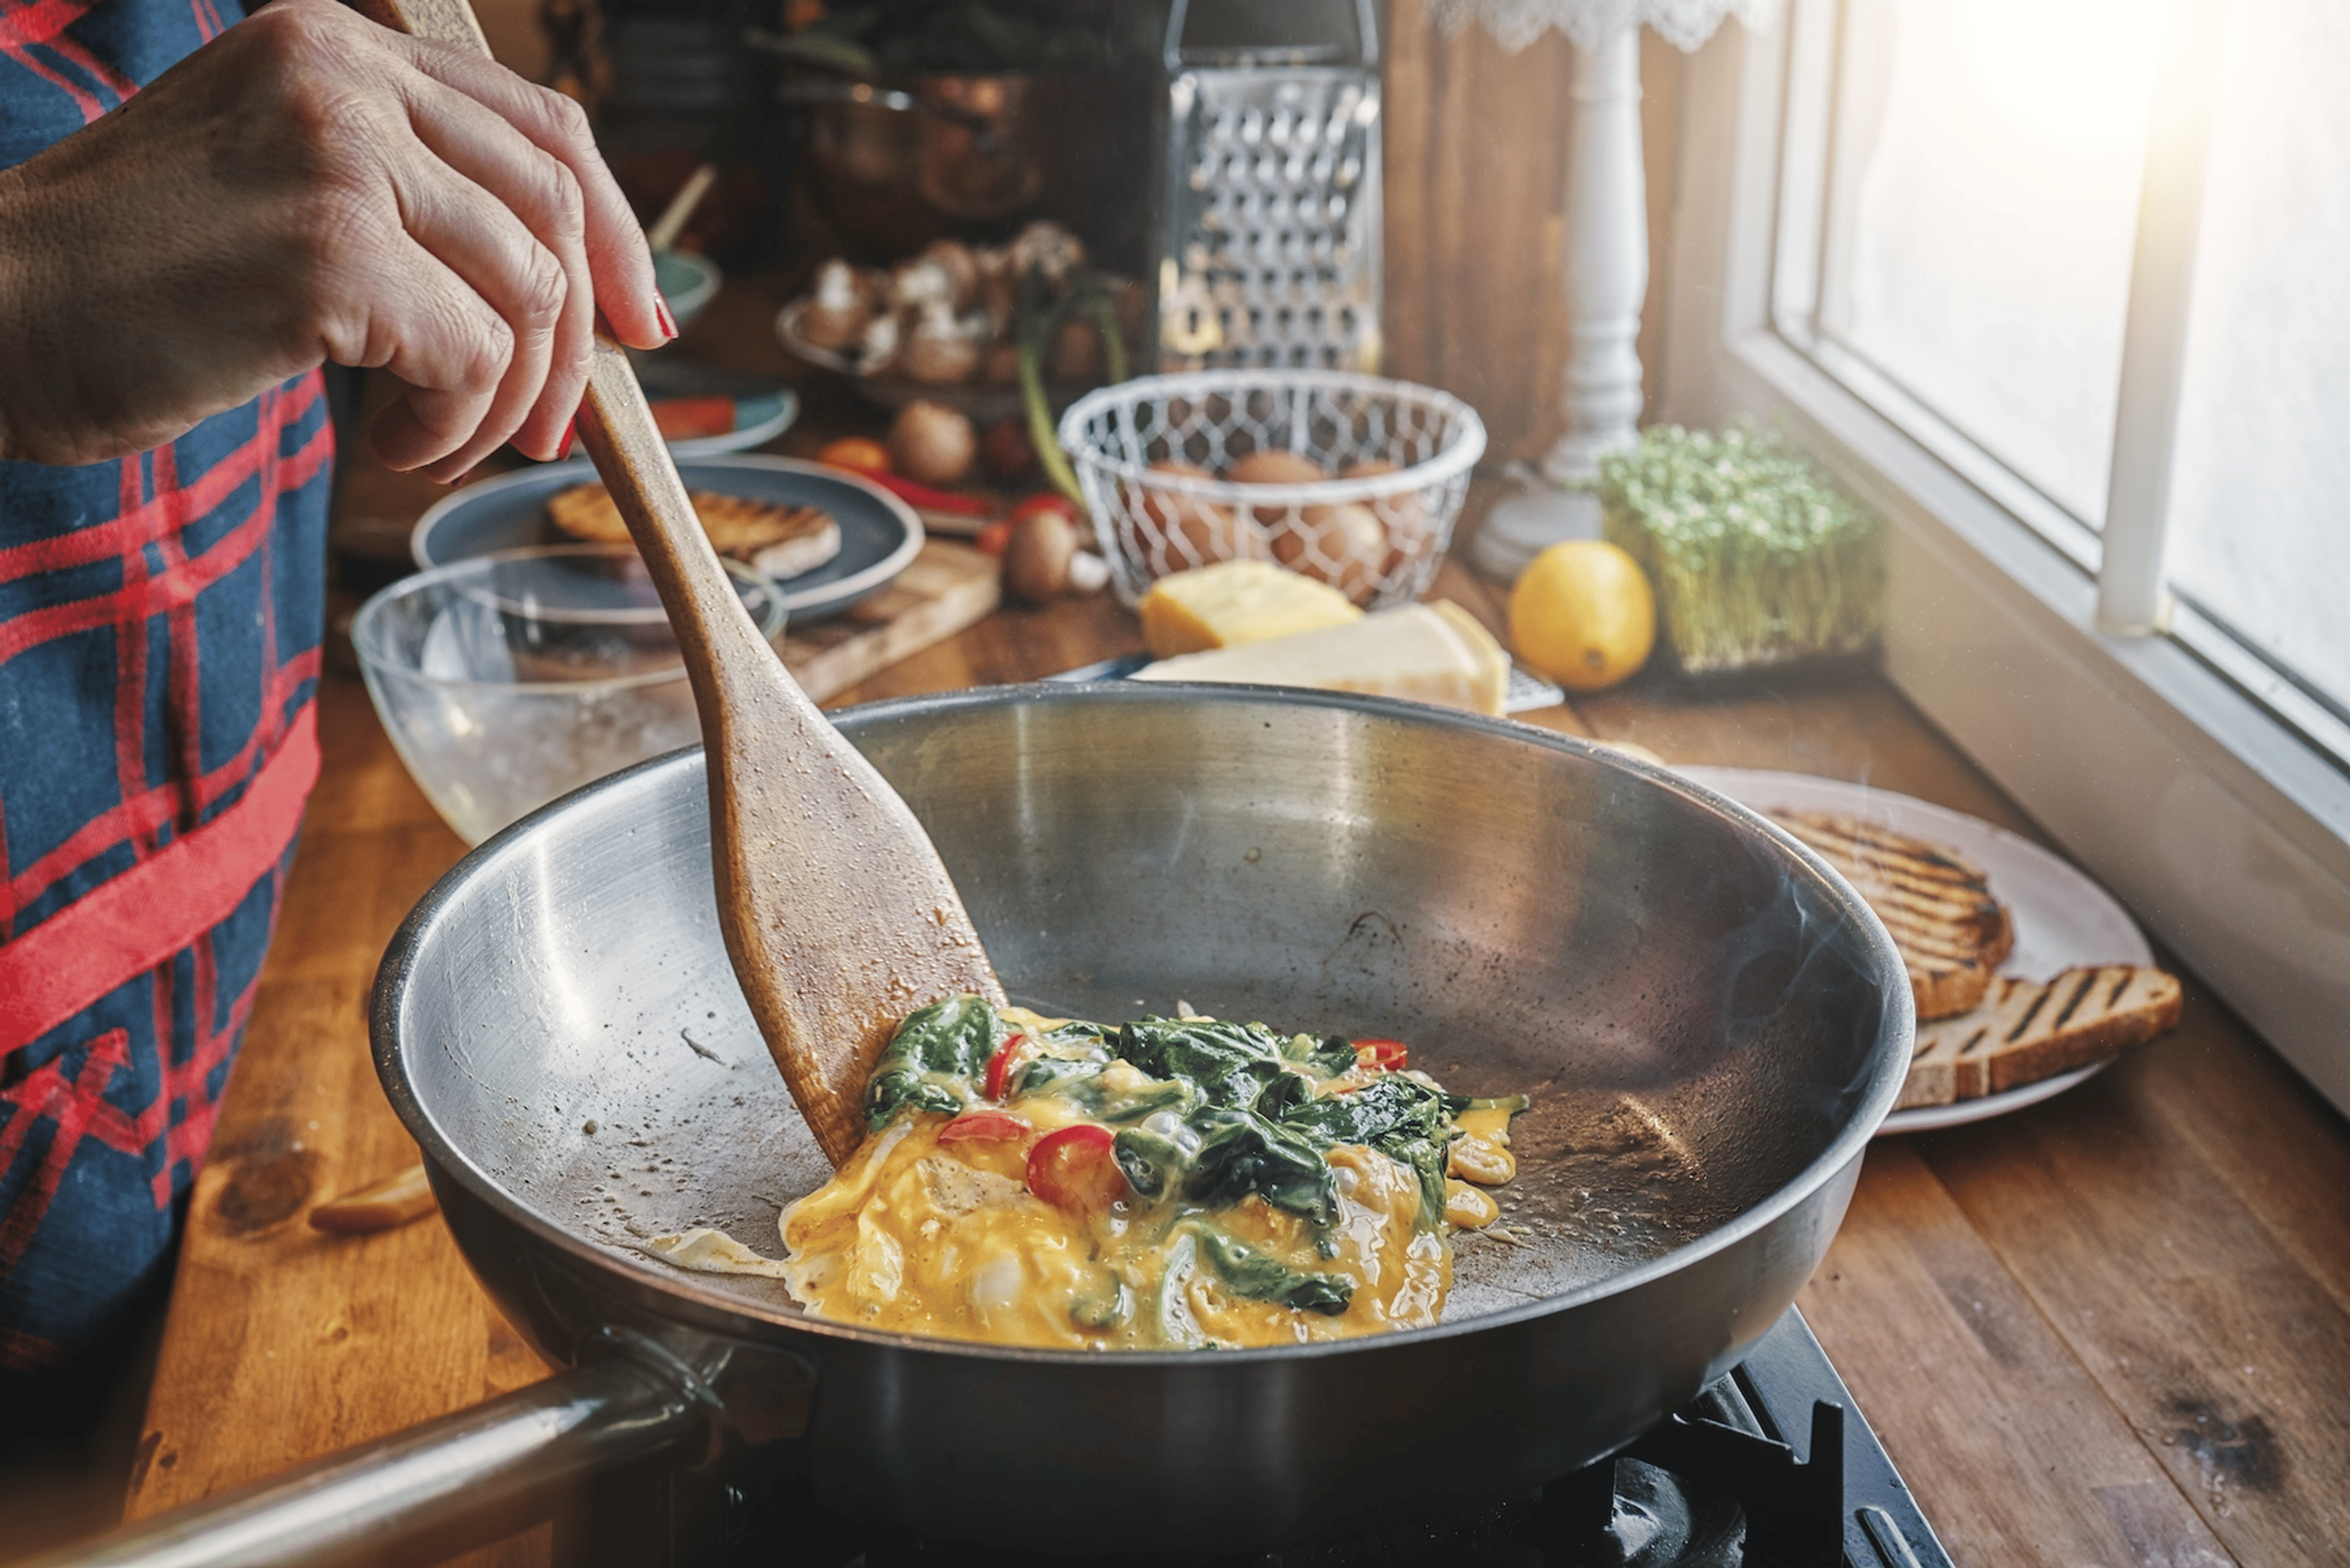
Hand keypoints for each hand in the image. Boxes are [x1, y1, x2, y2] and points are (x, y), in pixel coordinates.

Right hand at [0, 0, 667, 471]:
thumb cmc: (137, 281)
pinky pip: (475, 358)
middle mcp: (344, 79)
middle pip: (556, 207)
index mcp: (339, 47)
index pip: (545, 127)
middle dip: (579, 340)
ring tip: (432, 441)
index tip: (643, 326)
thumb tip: (580, 290)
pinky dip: (454, 425)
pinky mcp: (330, 255)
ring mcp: (338, 158)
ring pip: (527, 292)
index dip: (616, 234)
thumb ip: (415, 200)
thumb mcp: (284, 190)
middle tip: (548, 431)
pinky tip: (391, 447)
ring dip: (505, 399)